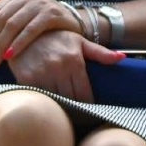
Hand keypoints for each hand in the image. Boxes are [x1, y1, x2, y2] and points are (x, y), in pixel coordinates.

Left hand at [0, 0, 80, 67]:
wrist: (74, 23)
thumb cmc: (46, 19)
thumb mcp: (27, 9)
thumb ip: (9, 1)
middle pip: (1, 19)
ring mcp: (40, 2)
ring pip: (12, 25)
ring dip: (1, 45)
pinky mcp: (51, 14)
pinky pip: (29, 31)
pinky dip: (18, 44)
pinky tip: (10, 55)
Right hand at [6, 29, 123, 102]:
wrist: (24, 30)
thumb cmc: (56, 38)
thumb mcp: (79, 42)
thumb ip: (100, 53)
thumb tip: (121, 57)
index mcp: (74, 61)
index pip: (85, 95)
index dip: (88, 106)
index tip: (89, 111)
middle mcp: (58, 68)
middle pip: (71, 101)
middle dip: (76, 109)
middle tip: (78, 114)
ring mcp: (41, 74)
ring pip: (56, 101)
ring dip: (61, 107)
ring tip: (64, 111)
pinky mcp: (26, 79)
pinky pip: (40, 98)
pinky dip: (45, 102)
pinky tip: (48, 104)